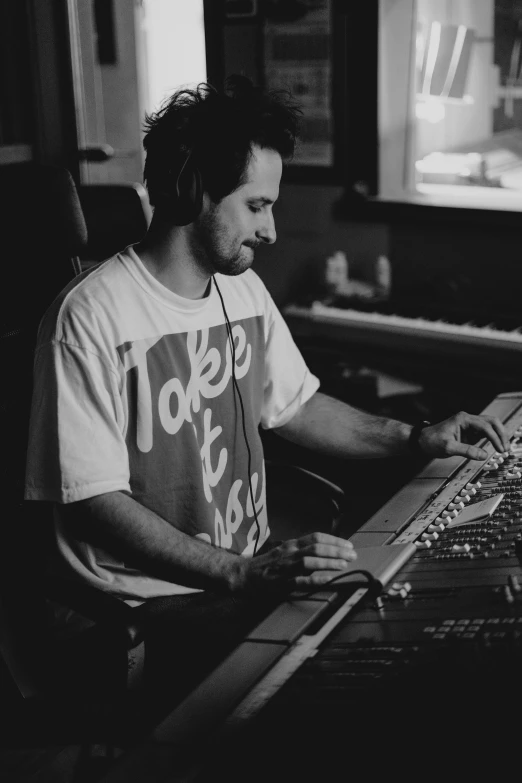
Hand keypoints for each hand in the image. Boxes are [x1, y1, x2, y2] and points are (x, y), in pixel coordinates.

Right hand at [236, 532, 356, 593]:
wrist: (243, 575)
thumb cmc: (265, 565)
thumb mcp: (283, 552)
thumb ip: (300, 551)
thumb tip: (324, 553)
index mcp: (290, 545)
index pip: (315, 537)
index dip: (334, 540)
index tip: (347, 545)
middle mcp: (289, 552)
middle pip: (316, 547)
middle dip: (337, 550)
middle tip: (352, 554)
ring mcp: (285, 567)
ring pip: (310, 560)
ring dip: (329, 562)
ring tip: (344, 564)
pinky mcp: (282, 582)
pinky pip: (302, 580)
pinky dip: (316, 579)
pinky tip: (329, 579)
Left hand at [418, 412, 509, 459]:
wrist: (422, 441)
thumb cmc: (432, 441)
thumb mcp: (448, 447)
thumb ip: (466, 451)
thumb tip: (483, 455)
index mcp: (463, 419)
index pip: (485, 426)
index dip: (495, 437)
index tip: (500, 449)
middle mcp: (468, 420)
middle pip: (492, 422)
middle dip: (501, 434)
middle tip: (505, 448)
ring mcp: (469, 426)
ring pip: (490, 426)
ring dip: (498, 436)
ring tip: (503, 448)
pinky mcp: (469, 433)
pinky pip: (485, 433)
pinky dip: (492, 439)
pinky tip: (496, 447)